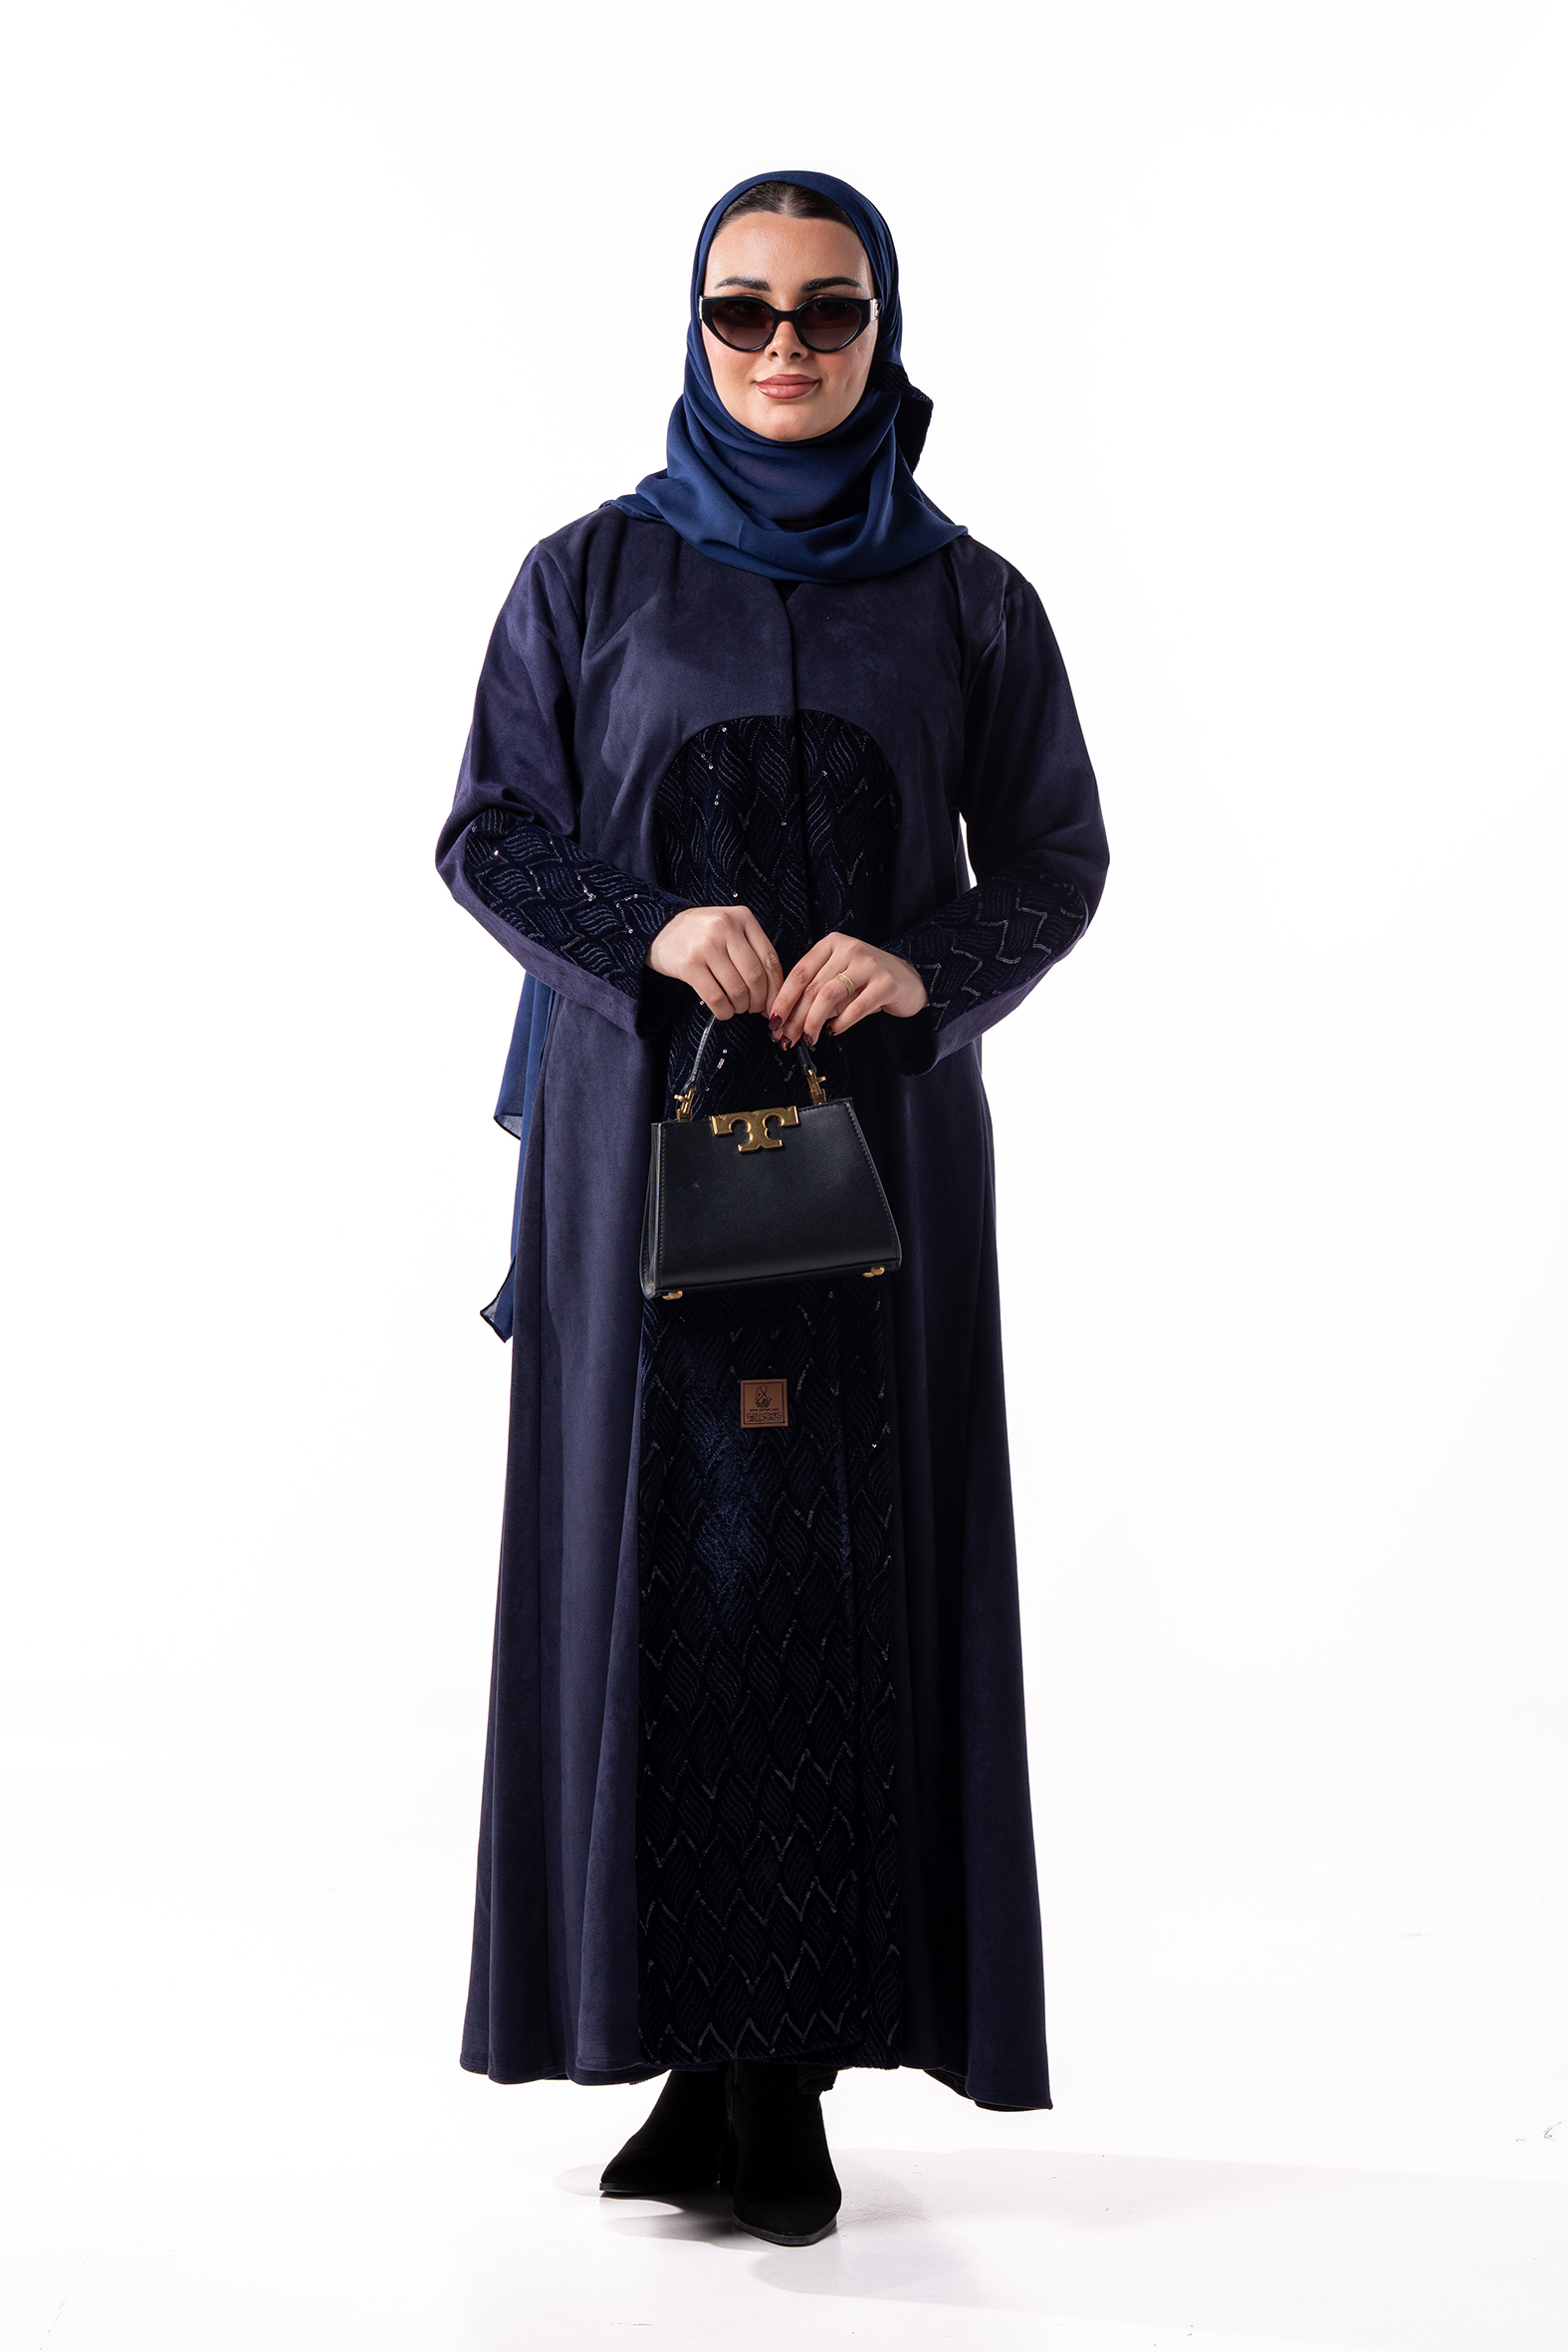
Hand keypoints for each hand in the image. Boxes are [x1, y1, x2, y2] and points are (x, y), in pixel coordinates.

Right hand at [646, 904, 783, 1019]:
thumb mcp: (729, 927)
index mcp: (742, 917)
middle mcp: (725, 927)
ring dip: (741, 1007)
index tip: (774, 1002)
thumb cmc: (700, 933)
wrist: (658, 927)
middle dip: (759, 1001)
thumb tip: (773, 992)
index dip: (776, 988)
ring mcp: (706, 945)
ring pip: (737, 990)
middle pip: (755, 977)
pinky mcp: (689, 964)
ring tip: (737, 1007)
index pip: (770, 959)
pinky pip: (715, 998)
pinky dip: (724, 1011)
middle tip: (755, 1009)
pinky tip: (723, 1011)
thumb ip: (751, 950)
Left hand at [769, 932, 928, 1048]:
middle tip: (785, 1038)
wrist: (908, 982)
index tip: (772, 1021)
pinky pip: (856, 1007)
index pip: (799, 972)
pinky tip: (832, 1032)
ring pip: (829, 995)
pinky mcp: (886, 983)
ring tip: (807, 1039)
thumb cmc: (866, 982)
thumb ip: (814, 992)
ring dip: (813, 1021)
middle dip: (795, 1017)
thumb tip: (784, 1020)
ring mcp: (869, 964)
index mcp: (831, 945)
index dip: (782, 999)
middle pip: (812, 987)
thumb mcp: (837, 979)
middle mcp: (849, 949)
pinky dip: (840, 1023)